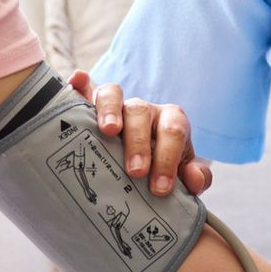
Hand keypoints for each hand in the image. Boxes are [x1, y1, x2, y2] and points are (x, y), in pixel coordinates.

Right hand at [69, 72, 213, 197]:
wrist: (141, 166)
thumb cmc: (161, 170)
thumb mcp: (181, 175)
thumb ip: (195, 178)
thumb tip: (195, 179)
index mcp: (169, 123)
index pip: (173, 131)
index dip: (168, 158)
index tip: (160, 188)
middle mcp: (143, 111)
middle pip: (141, 113)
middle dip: (139, 143)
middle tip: (136, 172)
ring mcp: (116, 106)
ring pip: (113, 95)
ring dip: (110, 111)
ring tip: (108, 131)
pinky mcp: (92, 107)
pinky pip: (86, 89)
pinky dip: (80, 84)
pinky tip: (75, 83)